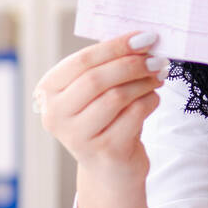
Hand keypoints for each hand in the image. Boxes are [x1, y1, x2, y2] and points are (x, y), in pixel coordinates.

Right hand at [33, 31, 167, 184]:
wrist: (109, 170)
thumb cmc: (104, 120)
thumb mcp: (96, 92)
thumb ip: (108, 66)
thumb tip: (141, 40)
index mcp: (48, 92)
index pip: (82, 61)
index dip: (116, 46)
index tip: (144, 38)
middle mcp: (56, 115)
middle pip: (98, 79)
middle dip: (132, 64)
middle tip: (157, 59)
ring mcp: (79, 137)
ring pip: (117, 97)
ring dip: (144, 82)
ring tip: (158, 77)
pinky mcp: (106, 151)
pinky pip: (134, 115)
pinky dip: (149, 101)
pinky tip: (153, 98)